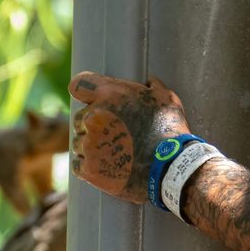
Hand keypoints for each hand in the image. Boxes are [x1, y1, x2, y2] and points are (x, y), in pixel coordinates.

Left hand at [67, 72, 192, 204]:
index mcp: (108, 95)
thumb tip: (150, 81)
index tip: (90, 100)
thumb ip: (152, 87)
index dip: (84, 93)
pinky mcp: (89, 169)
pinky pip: (79, 165)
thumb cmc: (170, 130)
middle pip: (79, 119)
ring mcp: (88, 144)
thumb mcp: (166, 99)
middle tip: (113, 135)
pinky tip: (107, 167)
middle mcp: (93, 117)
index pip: (78, 85)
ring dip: (92, 147)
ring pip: (79, 143)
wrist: (171, 167)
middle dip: (93, 126)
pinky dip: (90, 166)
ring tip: (115, 154)